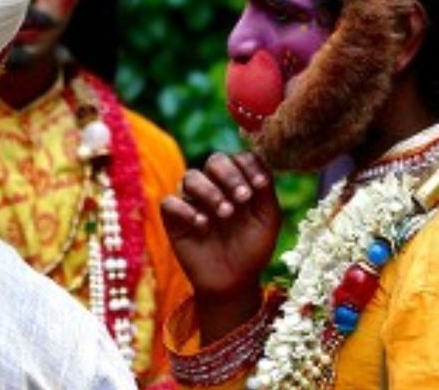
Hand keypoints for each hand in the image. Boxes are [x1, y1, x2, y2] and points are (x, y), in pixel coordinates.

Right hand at [161, 152, 280, 341]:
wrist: (234, 281)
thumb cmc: (253, 248)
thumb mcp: (268, 220)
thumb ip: (267, 192)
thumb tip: (260, 167)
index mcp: (239, 181)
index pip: (240, 157)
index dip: (249, 165)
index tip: (260, 185)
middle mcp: (215, 186)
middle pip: (215, 160)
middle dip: (230, 175)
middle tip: (243, 198)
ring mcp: (193, 200)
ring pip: (190, 176)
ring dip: (210, 191)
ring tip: (225, 214)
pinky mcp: (174, 219)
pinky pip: (170, 202)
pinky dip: (186, 210)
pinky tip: (202, 225)